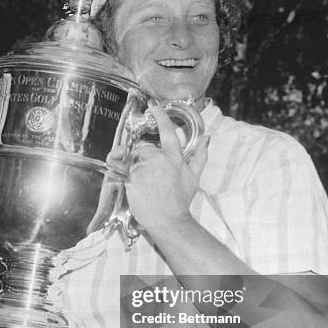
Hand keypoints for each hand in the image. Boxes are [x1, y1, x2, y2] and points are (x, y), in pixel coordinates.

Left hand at [125, 101, 208, 231]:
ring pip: (132, 158)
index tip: (154, 106)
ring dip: (133, 166)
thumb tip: (207, 138)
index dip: (160, 117)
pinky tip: (125, 179)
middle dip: (143, 157)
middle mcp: (158, 161)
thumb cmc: (180, 201)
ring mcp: (143, 169)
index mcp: (174, 158)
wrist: (168, 220)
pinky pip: (121, 168)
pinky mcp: (130, 179)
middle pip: (144, 148)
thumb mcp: (194, 177)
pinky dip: (120, 172)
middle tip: (147, 173)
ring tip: (141, 182)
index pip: (168, 132)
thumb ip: (201, 156)